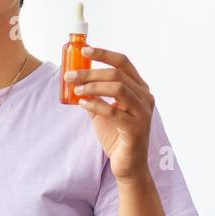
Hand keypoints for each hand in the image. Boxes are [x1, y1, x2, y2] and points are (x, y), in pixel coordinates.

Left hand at [65, 45, 153, 183]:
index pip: (123, 62)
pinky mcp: (136, 128)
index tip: (84, 50)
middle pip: (117, 74)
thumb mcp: (103, 111)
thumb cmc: (116, 136)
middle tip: (70, 76)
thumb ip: (94, 95)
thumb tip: (74, 79)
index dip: (103, 54)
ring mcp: (143, 112)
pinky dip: (96, 105)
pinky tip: (82, 104)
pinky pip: (114, 111)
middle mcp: (145, 97)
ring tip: (76, 90)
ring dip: (93, 87)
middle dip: (90, 72)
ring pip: (118, 88)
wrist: (128, 165)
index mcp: (139, 88)